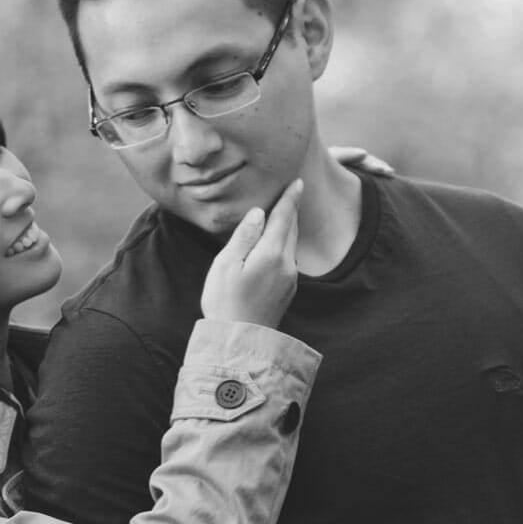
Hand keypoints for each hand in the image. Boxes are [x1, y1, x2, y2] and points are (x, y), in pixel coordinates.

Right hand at [200, 180, 302, 328]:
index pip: (283, 218)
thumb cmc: (225, 302)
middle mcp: (287, 264)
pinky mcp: (287, 291)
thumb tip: (259, 213)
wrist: (239, 341)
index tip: (297, 182)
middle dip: (292, 210)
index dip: (289, 199)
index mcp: (271, 253)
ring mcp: (290, 279)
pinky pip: (289, 259)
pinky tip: (276, 245)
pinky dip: (285, 245)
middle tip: (293, 192)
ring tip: (284, 214)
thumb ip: (244, 236)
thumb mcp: (226, 265)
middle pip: (291, 229)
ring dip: (289, 228)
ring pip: (291, 244)